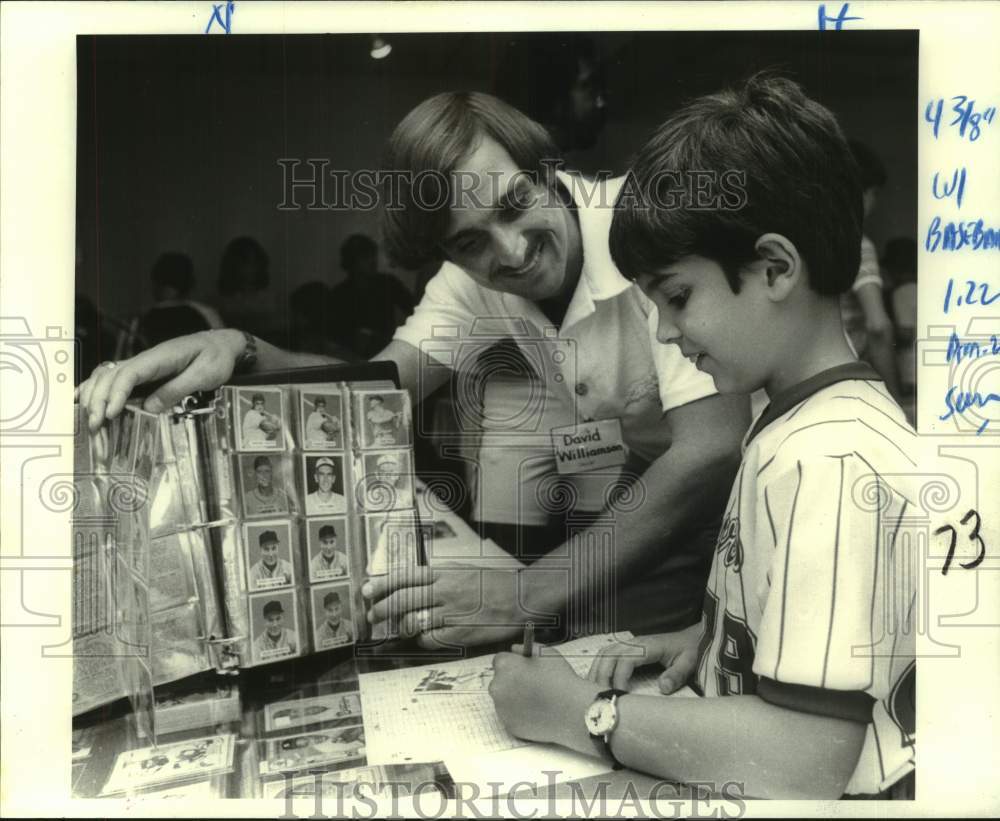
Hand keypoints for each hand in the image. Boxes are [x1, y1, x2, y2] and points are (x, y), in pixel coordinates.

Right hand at [76, 329, 245, 430]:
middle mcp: (145, 359)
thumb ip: (177, 389)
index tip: (111, 414)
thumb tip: (149, 407)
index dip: (117, 393)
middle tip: (95, 425)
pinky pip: (114, 377)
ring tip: (88, 418)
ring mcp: (142, 364)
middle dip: (99, 400)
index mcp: (160, 357)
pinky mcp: (142, 372)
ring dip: (94, 395)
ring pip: (107, 375)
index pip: (130, 373)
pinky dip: (96, 387)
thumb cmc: (215, 358)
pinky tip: (83, 399)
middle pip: (112, 375)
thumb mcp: (204, 374)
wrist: (220, 345)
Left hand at [361, 563, 538, 648]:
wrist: (521, 597)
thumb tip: (412, 585)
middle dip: (381, 609)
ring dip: (402, 627)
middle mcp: (445, 590)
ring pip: (412, 621)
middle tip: (372, 615)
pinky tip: (424, 638)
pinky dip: (422, 640)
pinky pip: (430, 639)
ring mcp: (452, 612)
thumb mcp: (463, 571)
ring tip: (401, 629)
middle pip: (402, 600)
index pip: (404, 577)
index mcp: (444, 573)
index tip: (367, 591)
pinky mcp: (460, 632)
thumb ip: (438, 578)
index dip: (381, 584)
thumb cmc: (494, 584)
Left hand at [490, 645, 599, 745]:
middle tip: (531, 684)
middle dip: (511, 681)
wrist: (572, 711)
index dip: (514, 663)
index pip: (500, 660)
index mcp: (505, 666)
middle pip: (500, 681)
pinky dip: (520, 714)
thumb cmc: (560, 679)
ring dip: (514, 698)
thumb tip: (514, 649)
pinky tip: (537, 712)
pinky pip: (511, 716)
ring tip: (537, 700)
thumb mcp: (546, 654)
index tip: (524, 668)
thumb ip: (526, 648)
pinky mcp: (509, 725)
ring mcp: (502, 708)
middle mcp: (497, 687)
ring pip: (504, 700)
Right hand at [587, 623, 701, 692]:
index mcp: (648, 646)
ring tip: (593, 690)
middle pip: (609, 655)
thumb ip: (677, 675)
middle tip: (601, 697)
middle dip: (601, 676)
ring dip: (596, 671)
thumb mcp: (688, 663)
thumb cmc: (689, 652)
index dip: (619, 677)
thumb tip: (662, 688)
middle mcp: (635, 642)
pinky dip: (598, 666)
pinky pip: (606, 654)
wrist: (691, 639)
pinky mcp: (627, 648)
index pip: (626, 659)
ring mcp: (629, 643)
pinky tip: (597, 681)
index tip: (620, 695)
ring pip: (604, 653)